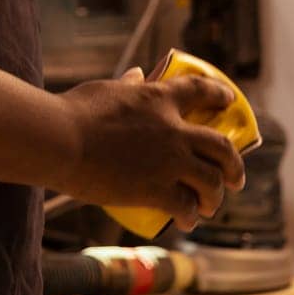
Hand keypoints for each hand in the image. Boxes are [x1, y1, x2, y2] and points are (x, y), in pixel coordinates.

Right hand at [58, 70, 245, 231]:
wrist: (59, 141)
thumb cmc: (73, 112)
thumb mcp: (104, 90)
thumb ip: (126, 85)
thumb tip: (138, 74)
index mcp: (158, 98)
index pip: (200, 90)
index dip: (220, 93)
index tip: (230, 100)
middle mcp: (173, 130)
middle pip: (221, 147)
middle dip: (234, 164)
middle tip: (234, 176)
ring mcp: (168, 162)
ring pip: (211, 182)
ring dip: (215, 196)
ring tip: (211, 204)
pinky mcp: (155, 190)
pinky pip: (185, 206)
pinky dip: (190, 215)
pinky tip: (187, 220)